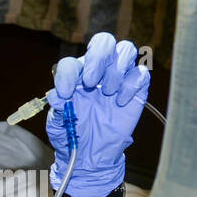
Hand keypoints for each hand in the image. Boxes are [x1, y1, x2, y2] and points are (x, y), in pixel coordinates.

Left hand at [45, 32, 149, 196]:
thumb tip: (55, 95)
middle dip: (97, 58)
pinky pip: (140, 73)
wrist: (90, 154)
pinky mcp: (135, 89)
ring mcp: (117, 78)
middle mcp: (97, 71)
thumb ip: (57, 108)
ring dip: (115, 70)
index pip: (72, 62)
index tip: (65, 93)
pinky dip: (131, 84)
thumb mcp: (58, 124)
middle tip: (91, 83)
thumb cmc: (72, 134)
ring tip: (107, 93)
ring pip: (125, 50)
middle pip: (104, 42)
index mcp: (75, 77)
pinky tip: (120, 102)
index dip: (68, 73)